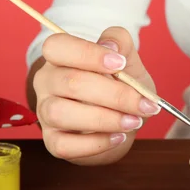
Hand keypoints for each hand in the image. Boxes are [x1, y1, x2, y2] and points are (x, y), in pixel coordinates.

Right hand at [33, 26, 159, 164]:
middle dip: (113, 94)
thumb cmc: (120, 87)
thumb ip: (121, 43)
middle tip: (144, 104)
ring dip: (104, 119)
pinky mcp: (52, 142)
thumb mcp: (127, 62)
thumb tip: (111, 45)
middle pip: (69, 82)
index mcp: (60, 57)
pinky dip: (96, 143)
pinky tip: (119, 137)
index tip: (121, 64)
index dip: (88, 54)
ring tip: (133, 122)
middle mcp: (47, 83)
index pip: (58, 46)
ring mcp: (45, 114)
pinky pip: (65, 145)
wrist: (121, 123)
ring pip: (61, 113)